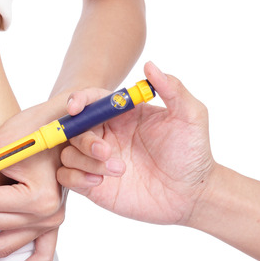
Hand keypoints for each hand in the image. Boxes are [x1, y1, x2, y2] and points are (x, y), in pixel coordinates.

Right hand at [57, 61, 214, 224]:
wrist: (192, 195)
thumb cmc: (193, 154)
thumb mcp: (190, 116)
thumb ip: (172, 89)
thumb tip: (149, 65)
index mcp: (121, 115)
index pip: (91, 101)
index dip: (78, 100)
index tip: (76, 107)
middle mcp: (105, 135)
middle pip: (74, 128)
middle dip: (83, 138)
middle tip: (105, 150)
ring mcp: (97, 160)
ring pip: (69, 153)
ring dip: (86, 161)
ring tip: (118, 171)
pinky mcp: (93, 184)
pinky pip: (67, 177)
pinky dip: (76, 178)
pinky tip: (100, 182)